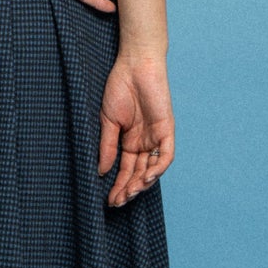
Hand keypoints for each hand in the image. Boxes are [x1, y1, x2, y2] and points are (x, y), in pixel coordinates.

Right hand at [98, 54, 173, 205]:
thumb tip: (101, 171)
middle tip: (118, 202)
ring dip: (142, 183)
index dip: (118, 185)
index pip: (125, 170)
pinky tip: (146, 179)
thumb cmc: (119, 88)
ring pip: (152, 168)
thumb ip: (107, 146)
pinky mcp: (166, 129)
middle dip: (128, 189)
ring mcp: (156, 137)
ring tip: (129, 194)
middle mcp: (144, 142)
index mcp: (129, 141)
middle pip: (138, 173)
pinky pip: (166, 155)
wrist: (134, 65)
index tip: (109, 200)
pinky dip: (158, 168)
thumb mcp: (108, 121)